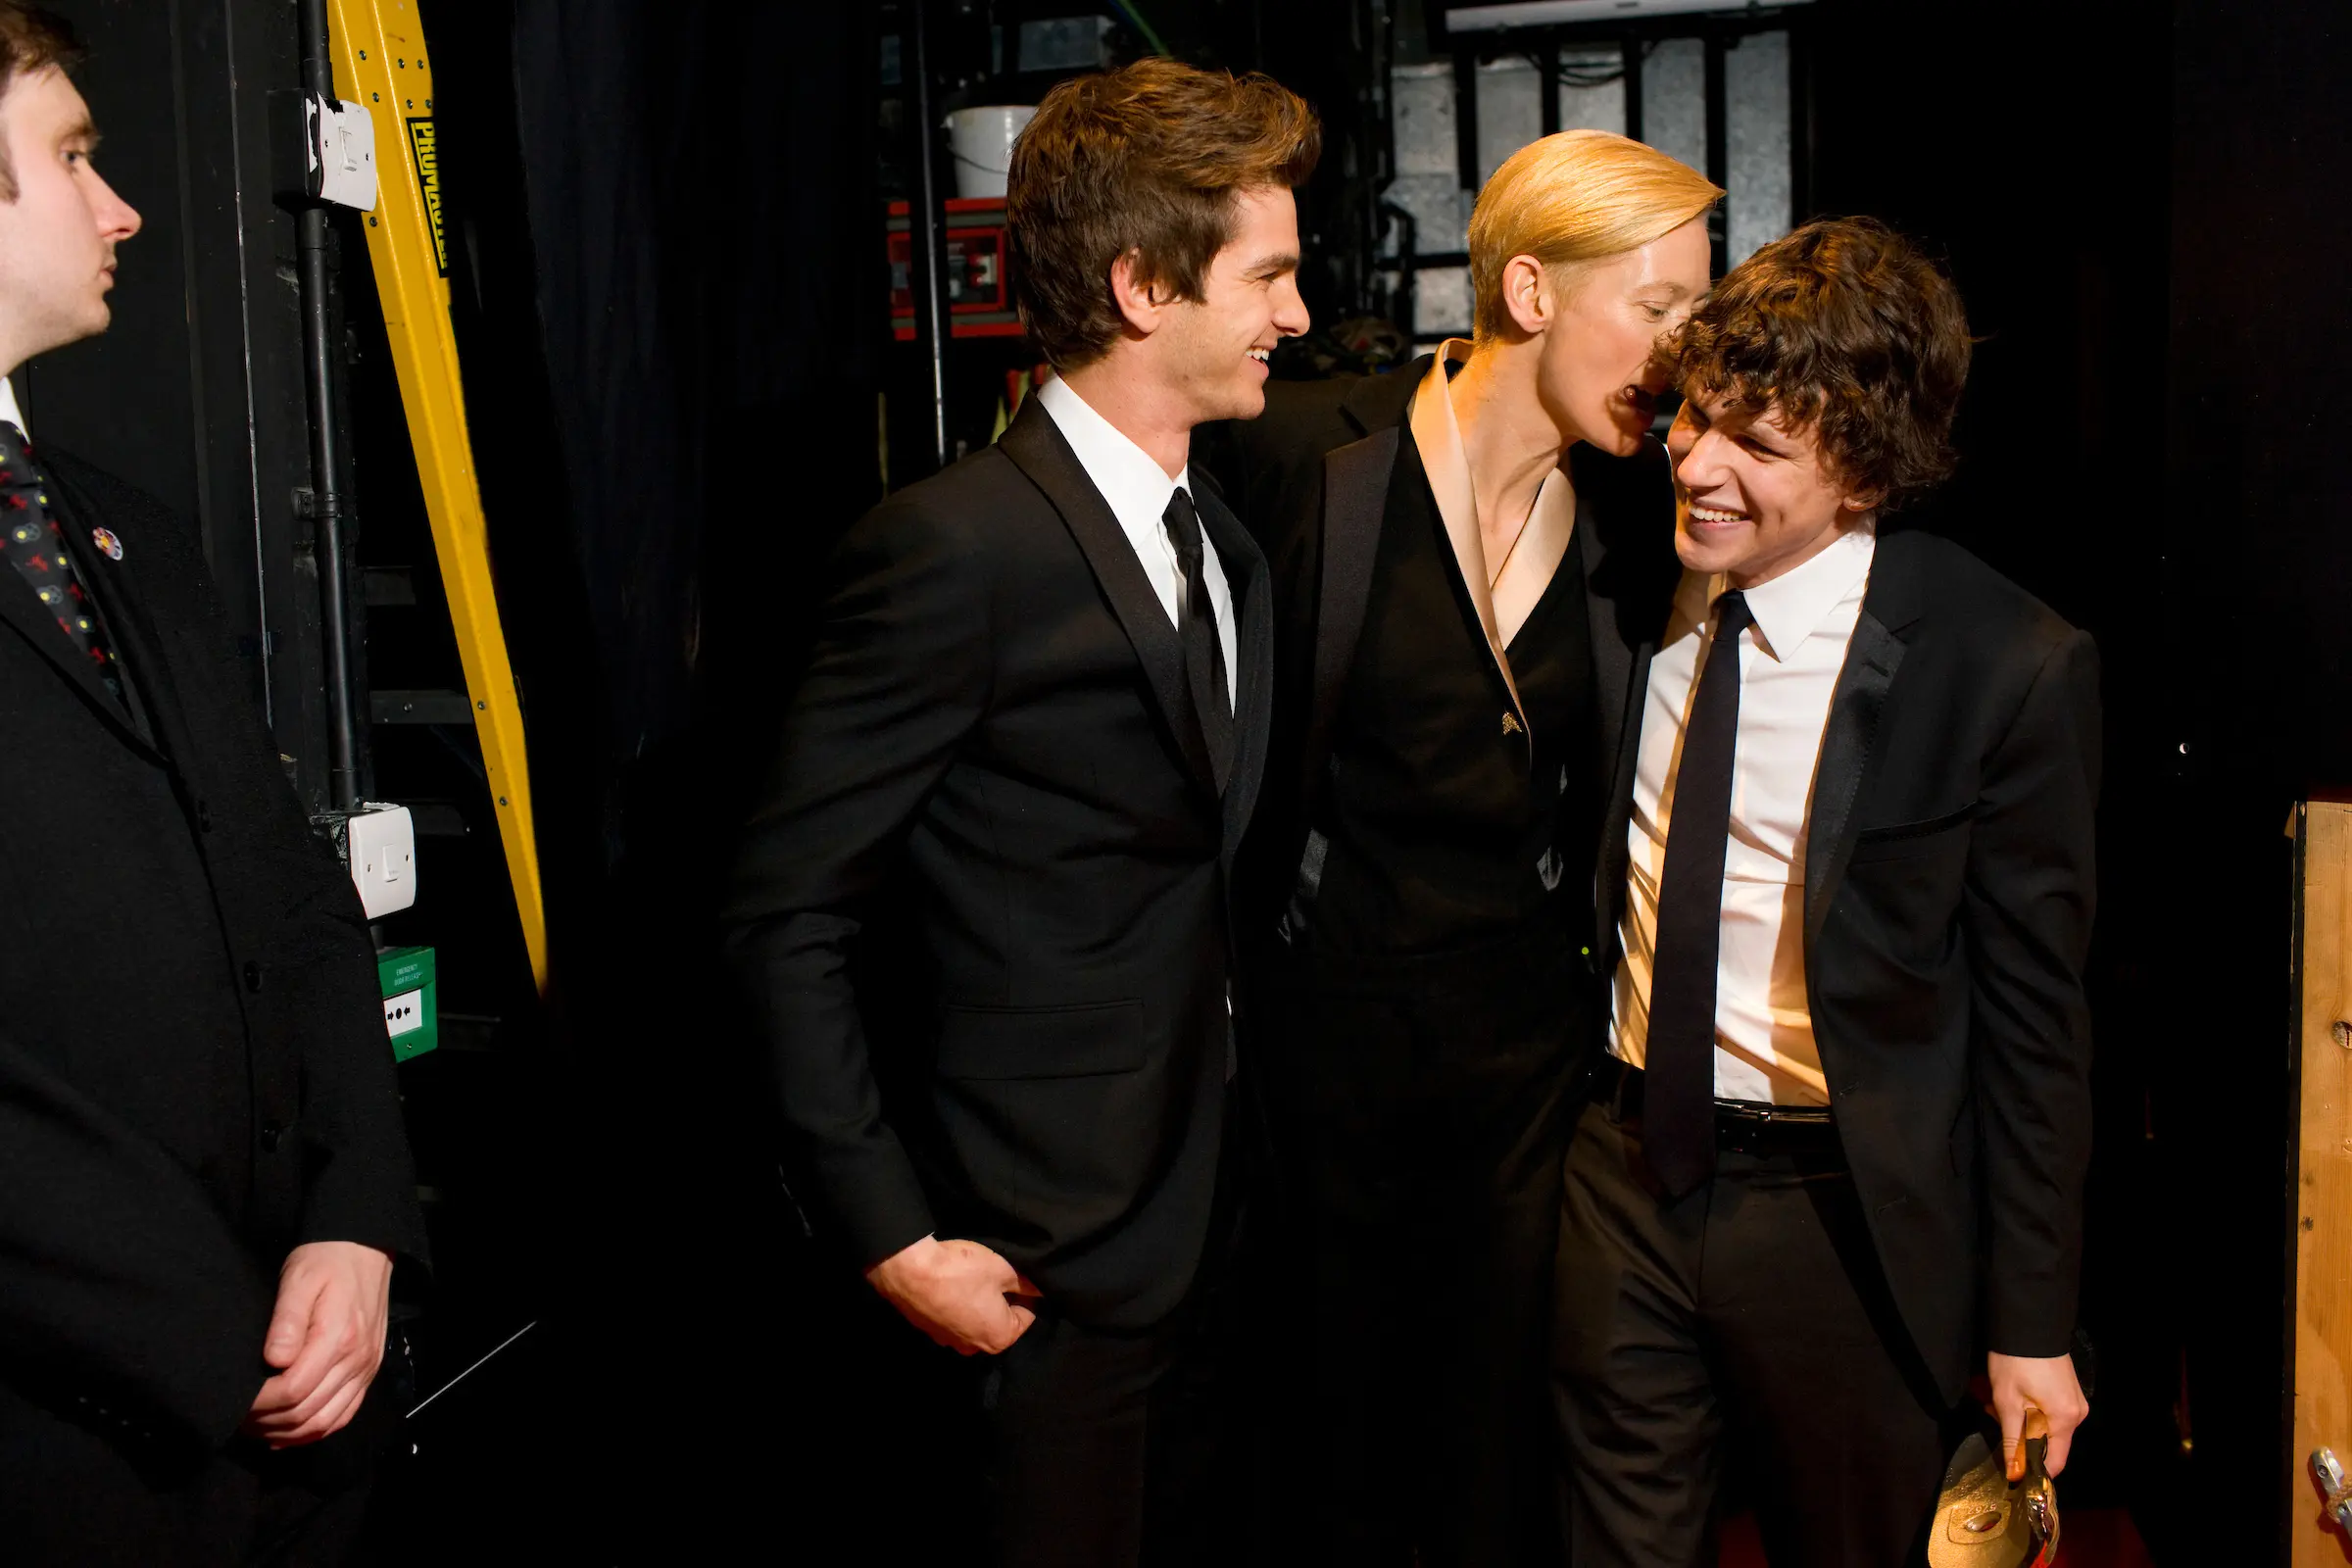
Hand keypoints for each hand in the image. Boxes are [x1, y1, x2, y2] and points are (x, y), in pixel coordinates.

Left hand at [241, 1241, 393, 1448]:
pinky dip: (314, 1431)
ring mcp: (366, 1369)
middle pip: (308, 1412)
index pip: (294, 1389)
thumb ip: (287, 1319)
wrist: (365, 1249)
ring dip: (288, 1432)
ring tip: (257, 1427)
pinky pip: (343, 1415)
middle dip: (268, 1422)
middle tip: (238, 1417)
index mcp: (338, 1337)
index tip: (237, 1398)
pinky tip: (287, 1433)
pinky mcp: (368, 1371)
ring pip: (326, 1421)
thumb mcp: (298, 1278)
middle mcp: (357, 1360)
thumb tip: (274, 1360)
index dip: (261, 1403)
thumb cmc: (325, 1260)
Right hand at [865, 1235, 1041, 1355]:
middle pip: (999, 1322)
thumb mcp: (1004, 1270)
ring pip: (975, 1321)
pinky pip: (953, 1319)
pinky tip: (953, 1284)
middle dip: (1001, 1301)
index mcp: (999, 1338)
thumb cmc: (963, 1271)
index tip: (1019, 1276)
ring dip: (978, 1303)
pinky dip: (957, 1305)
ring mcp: (949, 1342)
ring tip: (972, 1277)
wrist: (910, 1271)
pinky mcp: (929, 1331)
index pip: (1026, 1317)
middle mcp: (975, 1348)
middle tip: (996, 1274)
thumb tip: (1041, 1289)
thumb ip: (1027, 1283)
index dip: (1026, 1293)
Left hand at [1987, 1350, 2087, 1480]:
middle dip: (2019, 1436)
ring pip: (2045, 1425)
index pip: (2056, 1462)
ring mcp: (2073, 1399)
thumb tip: (2014, 1474)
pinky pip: (2047, 1410)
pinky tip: (2008, 1393)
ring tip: (1995, 1400)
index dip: (2033, 1470)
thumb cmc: (2015, 1363)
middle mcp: (2077, 1413)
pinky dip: (2027, 1408)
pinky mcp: (2066, 1388)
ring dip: (2019, 1419)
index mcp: (2066, 1420)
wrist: (2027, 1322)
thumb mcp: (2007, 1403)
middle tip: (1993, 1417)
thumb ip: (2012, 1441)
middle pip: (2048, 1442)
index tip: (2010, 1467)